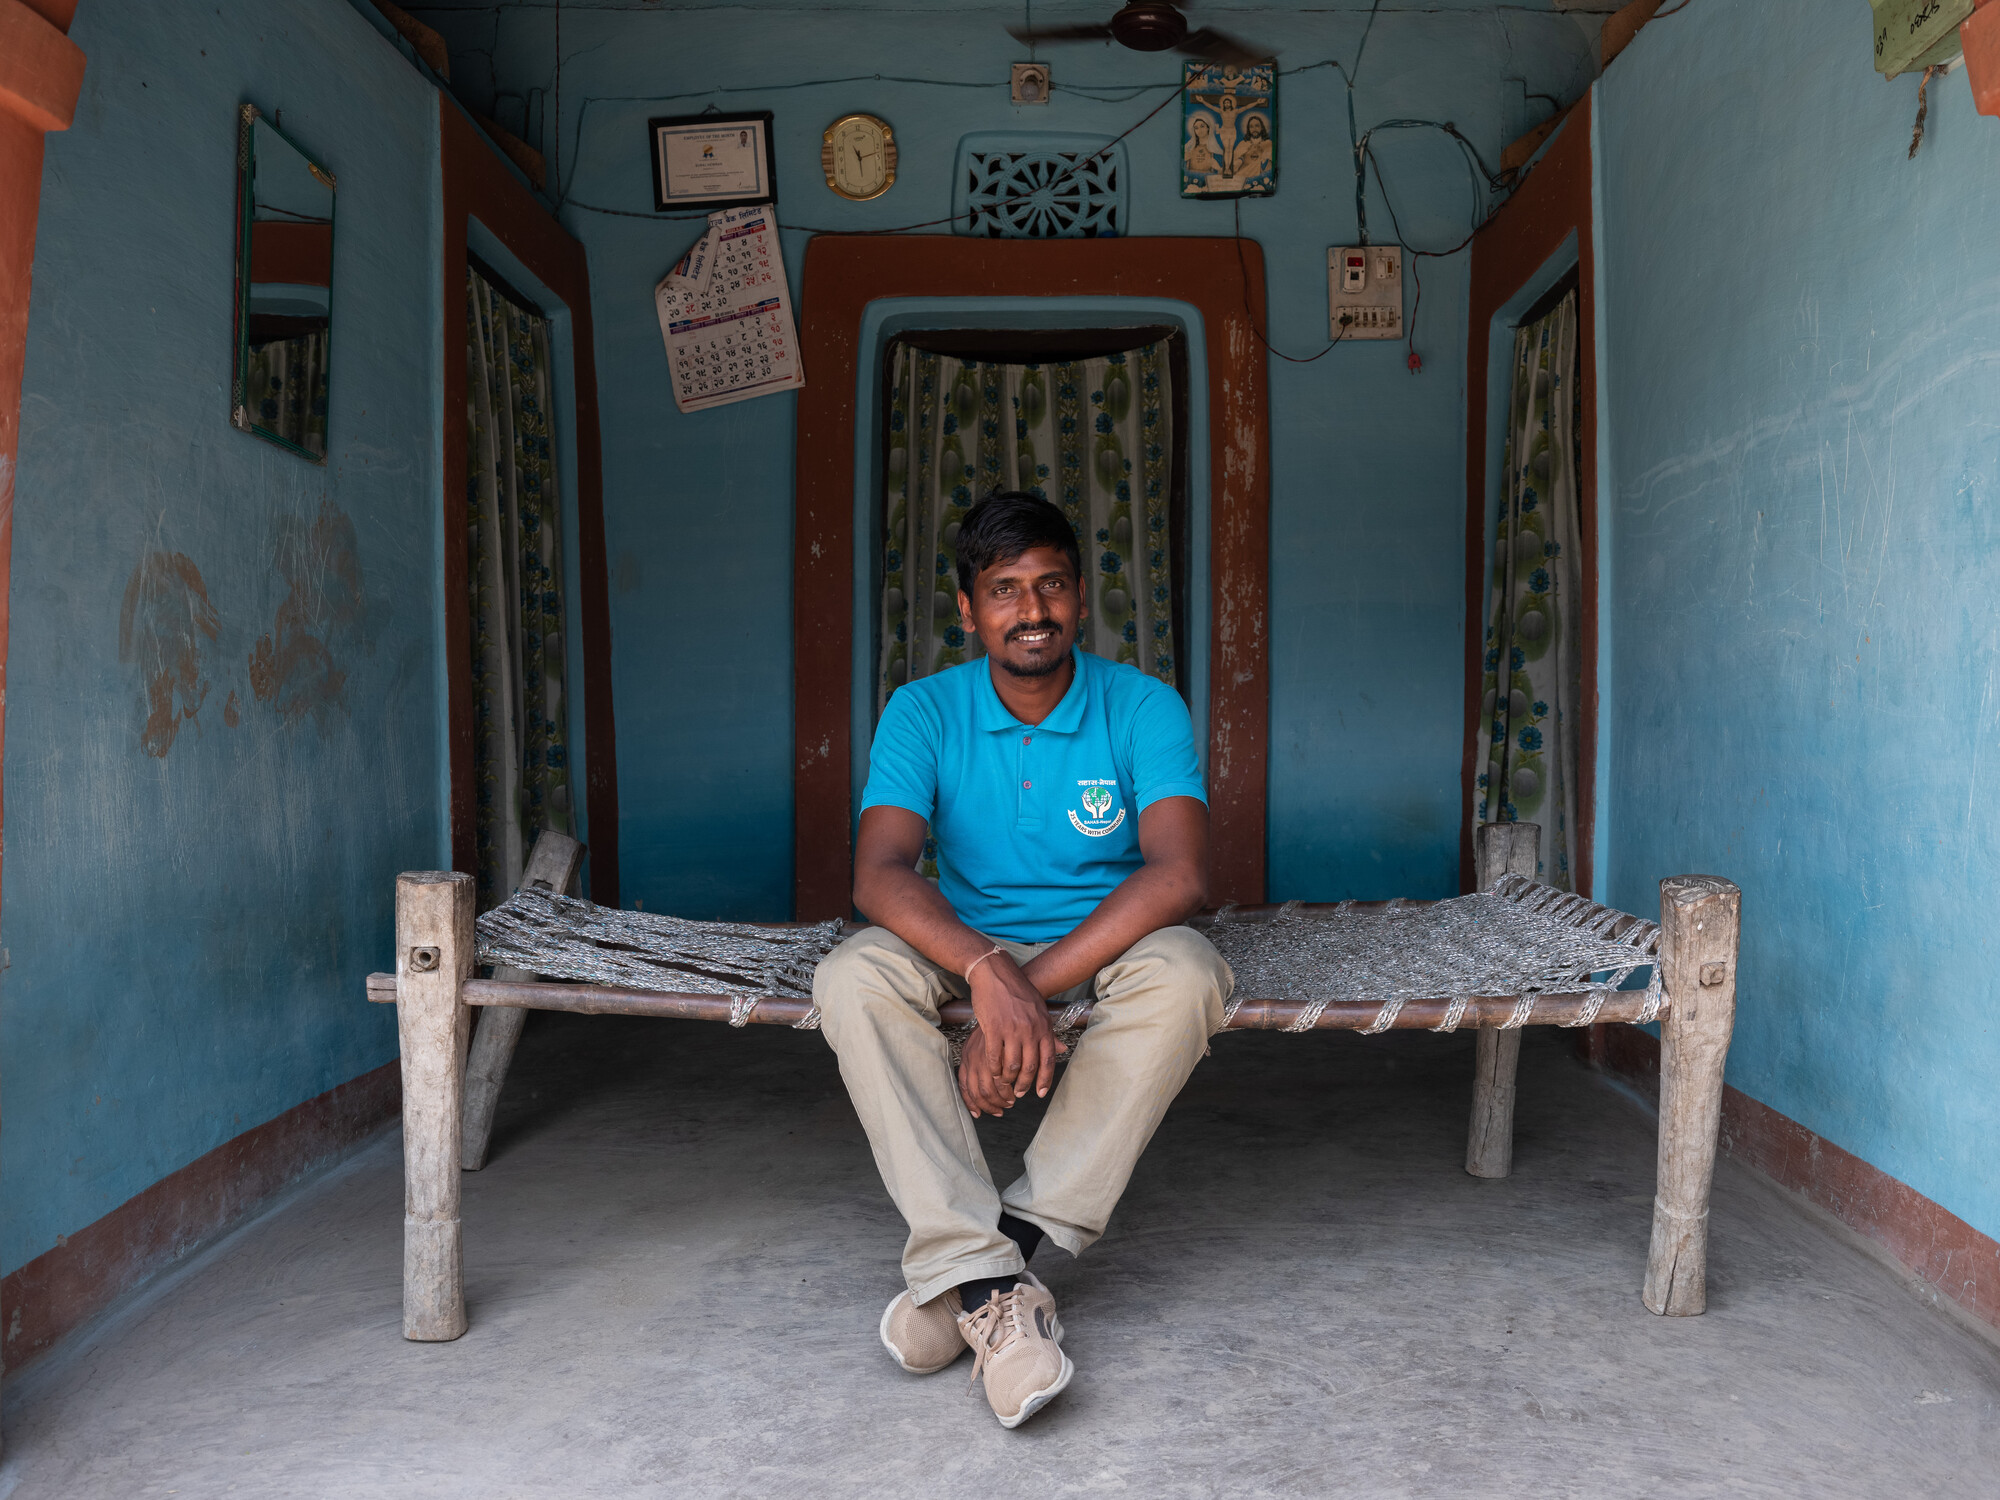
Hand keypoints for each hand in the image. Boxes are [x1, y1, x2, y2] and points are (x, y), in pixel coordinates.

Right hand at [959, 953, 1066, 1116]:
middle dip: (1025, 1084)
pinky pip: (994, 1056)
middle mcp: (1030, 1030)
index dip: (1045, 1080)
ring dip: (1008, 1079)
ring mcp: (1011, 1029)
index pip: (1048, 1060)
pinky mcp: (993, 1028)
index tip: (1040, 1093)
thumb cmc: (1018, 992)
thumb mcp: (1039, 1010)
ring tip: (1005, 1084)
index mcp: (1043, 1026)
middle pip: (1030, 1066)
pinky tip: (992, 1072)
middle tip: (1019, 1093)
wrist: (996, 973)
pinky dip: (993, 1068)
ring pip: (1011, 1065)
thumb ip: (1049, 1032)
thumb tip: (1063, 1049)